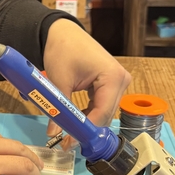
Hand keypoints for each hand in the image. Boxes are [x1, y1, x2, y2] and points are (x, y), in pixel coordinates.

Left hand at [42, 19, 131, 147]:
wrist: (62, 32)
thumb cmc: (62, 50)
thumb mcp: (59, 81)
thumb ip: (58, 109)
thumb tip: (54, 134)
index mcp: (113, 78)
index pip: (101, 113)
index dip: (85, 131)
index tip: (69, 143)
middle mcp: (121, 81)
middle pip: (105, 115)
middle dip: (86, 129)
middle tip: (65, 142)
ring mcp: (118, 82)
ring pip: (103, 111)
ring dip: (87, 122)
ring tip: (67, 133)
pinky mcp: (111, 83)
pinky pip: (101, 103)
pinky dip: (88, 112)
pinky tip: (75, 119)